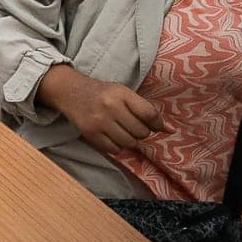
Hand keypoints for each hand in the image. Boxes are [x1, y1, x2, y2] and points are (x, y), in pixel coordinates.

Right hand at [38, 63, 165, 155]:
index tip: (155, 125)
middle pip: (141, 132)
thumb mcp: (124, 93)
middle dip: (142, 132)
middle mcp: (111, 107)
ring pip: (130, 143)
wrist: (69, 91)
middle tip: (133, 126)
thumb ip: (146, 110)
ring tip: (123, 131)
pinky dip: (118, 146)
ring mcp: (100, 122)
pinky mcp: (91, 134)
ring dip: (131, 140)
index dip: (157, 124)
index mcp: (121, 94)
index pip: (149, 114)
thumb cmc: (102, 93)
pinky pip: (115, 150)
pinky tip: (113, 136)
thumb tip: (172, 130)